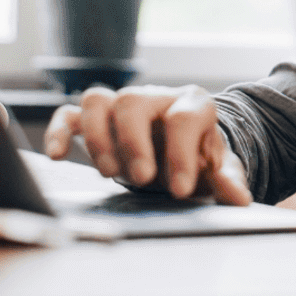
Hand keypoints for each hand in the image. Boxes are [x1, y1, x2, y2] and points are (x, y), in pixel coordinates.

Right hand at [43, 85, 251, 205]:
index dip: (181, 154)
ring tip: (110, 174)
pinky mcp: (97, 120)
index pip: (184, 118)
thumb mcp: (220, 170)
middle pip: (133, 102)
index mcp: (193, 105)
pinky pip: (70, 114)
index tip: (181, 190)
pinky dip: (60, 131)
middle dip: (134, 142)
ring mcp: (123, 106)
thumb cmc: (201, 160)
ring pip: (98, 100)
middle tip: (142, 179)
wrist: (183, 155)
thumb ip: (228, 180)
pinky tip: (57, 156)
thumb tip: (237, 198)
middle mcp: (156, 98)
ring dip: (98, 138)